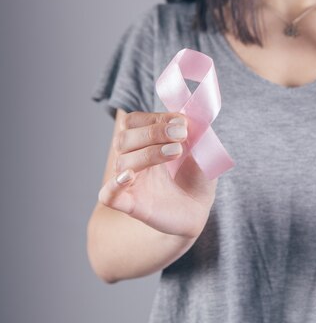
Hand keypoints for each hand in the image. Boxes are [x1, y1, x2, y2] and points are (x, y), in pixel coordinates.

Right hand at [97, 111, 216, 237]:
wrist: (201, 208)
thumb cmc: (198, 177)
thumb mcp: (201, 148)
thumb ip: (194, 129)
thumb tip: (188, 114)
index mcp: (144, 142)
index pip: (133, 122)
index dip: (155, 118)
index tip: (183, 122)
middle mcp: (133, 160)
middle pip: (124, 138)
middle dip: (153, 132)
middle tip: (182, 134)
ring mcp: (130, 183)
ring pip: (122, 162)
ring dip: (149, 153)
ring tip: (176, 152)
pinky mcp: (131, 205)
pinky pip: (108, 195)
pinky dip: (114, 184)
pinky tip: (131, 175)